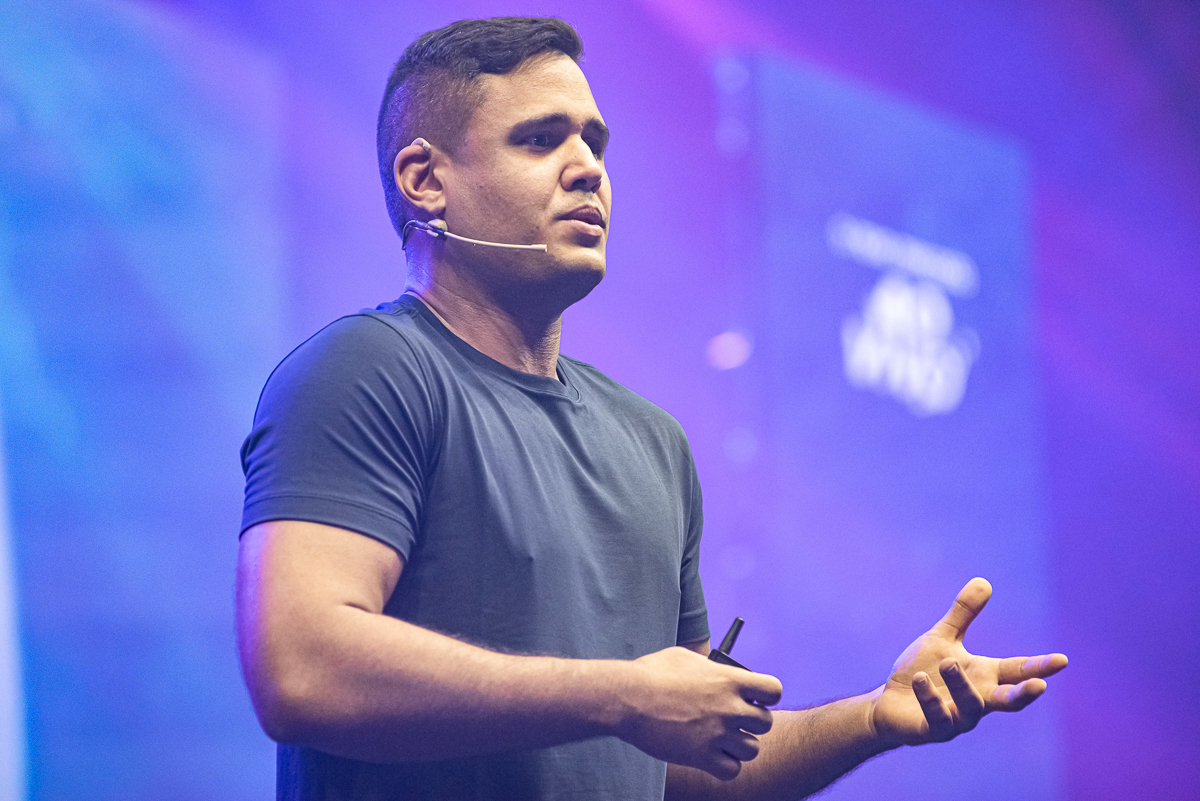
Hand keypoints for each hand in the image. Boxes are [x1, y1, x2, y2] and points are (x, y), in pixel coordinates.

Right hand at [619, 646, 782, 779]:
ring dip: (739, 745)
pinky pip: (732, 770)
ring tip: (722, 739)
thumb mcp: (686, 658)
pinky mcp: (701, 756)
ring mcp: (717, 734)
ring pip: (752, 749)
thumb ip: (710, 666)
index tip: (754, 698)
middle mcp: (729, 707)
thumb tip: (719, 670)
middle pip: (766, 723)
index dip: (766, 696)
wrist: (627, 699)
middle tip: (734, 720)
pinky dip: (726, 765)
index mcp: (728, 679)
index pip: (774, 691)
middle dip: (752, 722)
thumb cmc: (652, 674)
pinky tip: (712, 755)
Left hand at [871, 577, 1067, 746]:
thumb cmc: (923, 672)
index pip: (1016, 670)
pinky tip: (922, 679)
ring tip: (949, 662)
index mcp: (984, 676)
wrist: (890, 703)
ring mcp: (958, 718)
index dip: (1039, 667)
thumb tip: (984, 581)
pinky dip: (931, 699)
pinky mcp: (933, 730)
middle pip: (1008, 701)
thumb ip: (963, 615)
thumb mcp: (942, 638)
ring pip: (971, 707)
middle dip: (1024, 695)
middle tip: (1040, 685)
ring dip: (962, 684)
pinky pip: (938, 718)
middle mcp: (977, 699)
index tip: (1062, 660)